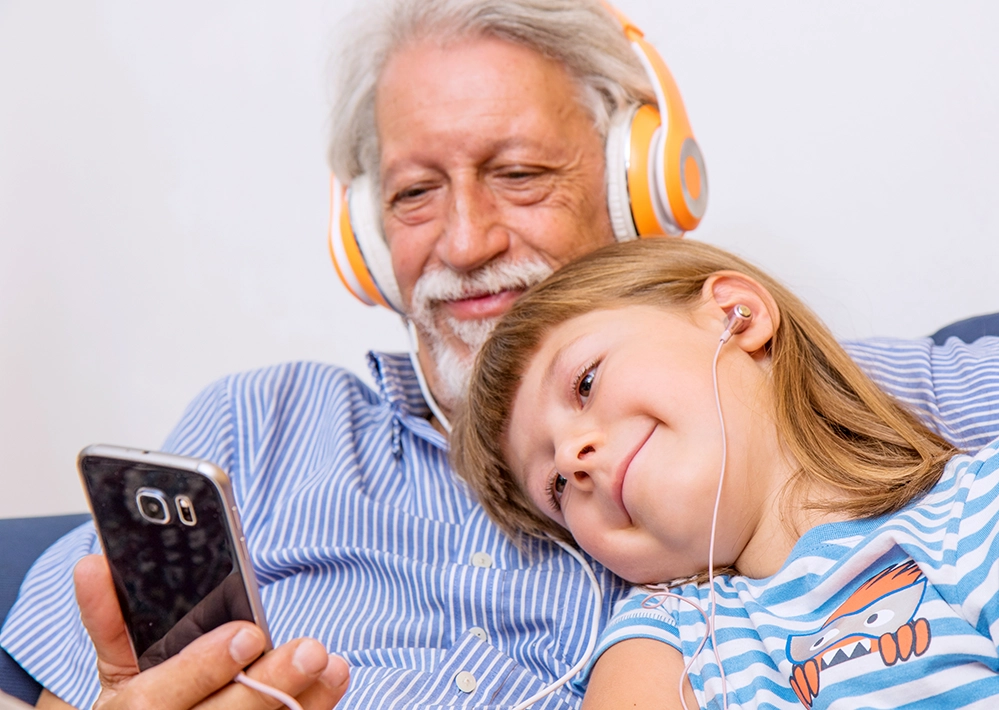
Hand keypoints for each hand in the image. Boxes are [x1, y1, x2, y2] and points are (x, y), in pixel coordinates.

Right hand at [63, 554, 348, 708]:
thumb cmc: (141, 704)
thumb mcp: (118, 666)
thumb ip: (109, 617)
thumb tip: (92, 564)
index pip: (158, 700)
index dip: (203, 667)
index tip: (248, 633)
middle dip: (266, 686)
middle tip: (310, 650)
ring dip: (301, 702)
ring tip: (332, 666)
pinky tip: (331, 684)